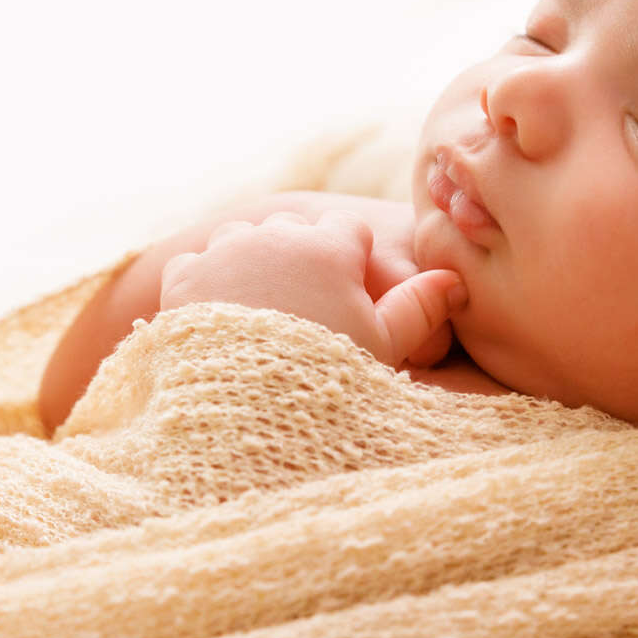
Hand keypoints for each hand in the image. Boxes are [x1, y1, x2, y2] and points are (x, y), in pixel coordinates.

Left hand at [159, 211, 466, 367]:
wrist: (242, 405)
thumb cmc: (321, 376)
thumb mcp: (382, 347)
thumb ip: (419, 308)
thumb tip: (454, 280)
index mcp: (328, 247)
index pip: (348, 232)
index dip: (352, 264)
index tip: (349, 298)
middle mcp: (274, 236)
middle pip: (294, 231)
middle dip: (301, 259)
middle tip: (306, 313)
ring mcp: (224, 251)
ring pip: (243, 240)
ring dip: (250, 263)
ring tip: (262, 314)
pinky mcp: (183, 276)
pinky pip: (196, 264)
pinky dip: (205, 283)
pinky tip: (218, 317)